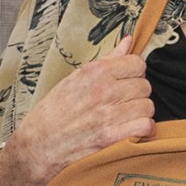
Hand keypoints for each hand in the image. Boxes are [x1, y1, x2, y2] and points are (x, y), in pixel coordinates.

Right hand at [0, 36, 153, 185]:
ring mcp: (108, 114)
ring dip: (140, 113)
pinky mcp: (111, 137)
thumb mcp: (75, 78)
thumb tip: (128, 41)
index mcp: (94, 72)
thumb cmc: (53, 112)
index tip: (127, 81)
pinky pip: (145, 126)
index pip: (137, 63)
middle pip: (145, 85)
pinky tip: (132, 130)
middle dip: (137, 94)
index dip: (135, 73)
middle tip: (123, 102)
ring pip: (148, 106)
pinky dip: (143, 129)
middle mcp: (103, 90)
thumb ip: (107, 60)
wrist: (38, 144)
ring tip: (126, 117)